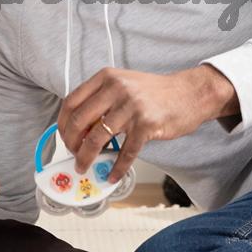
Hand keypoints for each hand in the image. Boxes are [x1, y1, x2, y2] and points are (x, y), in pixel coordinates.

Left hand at [58, 66, 238, 181]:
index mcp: (106, 77)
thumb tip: (79, 129)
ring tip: (84, 167)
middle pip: (79, 120)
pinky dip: (117, 167)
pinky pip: (126, 151)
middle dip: (71, 143)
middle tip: (73, 154)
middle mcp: (116, 88)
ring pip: (97, 138)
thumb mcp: (124, 84)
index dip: (62, 124)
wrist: (189, 93)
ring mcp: (131, 106)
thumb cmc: (156, 92)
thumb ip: (101, 100)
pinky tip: (113, 174)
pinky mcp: (146, 124)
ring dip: (86, 158)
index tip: (64, 137)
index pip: (71, 102)